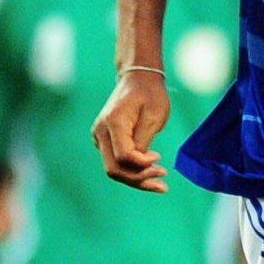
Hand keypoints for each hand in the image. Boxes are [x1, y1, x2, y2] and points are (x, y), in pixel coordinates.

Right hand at [92, 71, 171, 191]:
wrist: (137, 78)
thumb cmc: (150, 94)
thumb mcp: (153, 116)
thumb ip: (144, 141)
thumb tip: (139, 165)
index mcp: (113, 122)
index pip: (123, 157)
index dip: (142, 165)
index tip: (159, 158)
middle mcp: (101, 132)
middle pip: (115, 169)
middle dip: (139, 180)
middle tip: (163, 182)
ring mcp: (100, 137)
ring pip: (114, 170)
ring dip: (137, 180)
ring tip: (160, 184)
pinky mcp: (104, 142)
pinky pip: (116, 163)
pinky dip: (132, 172)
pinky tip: (150, 174)